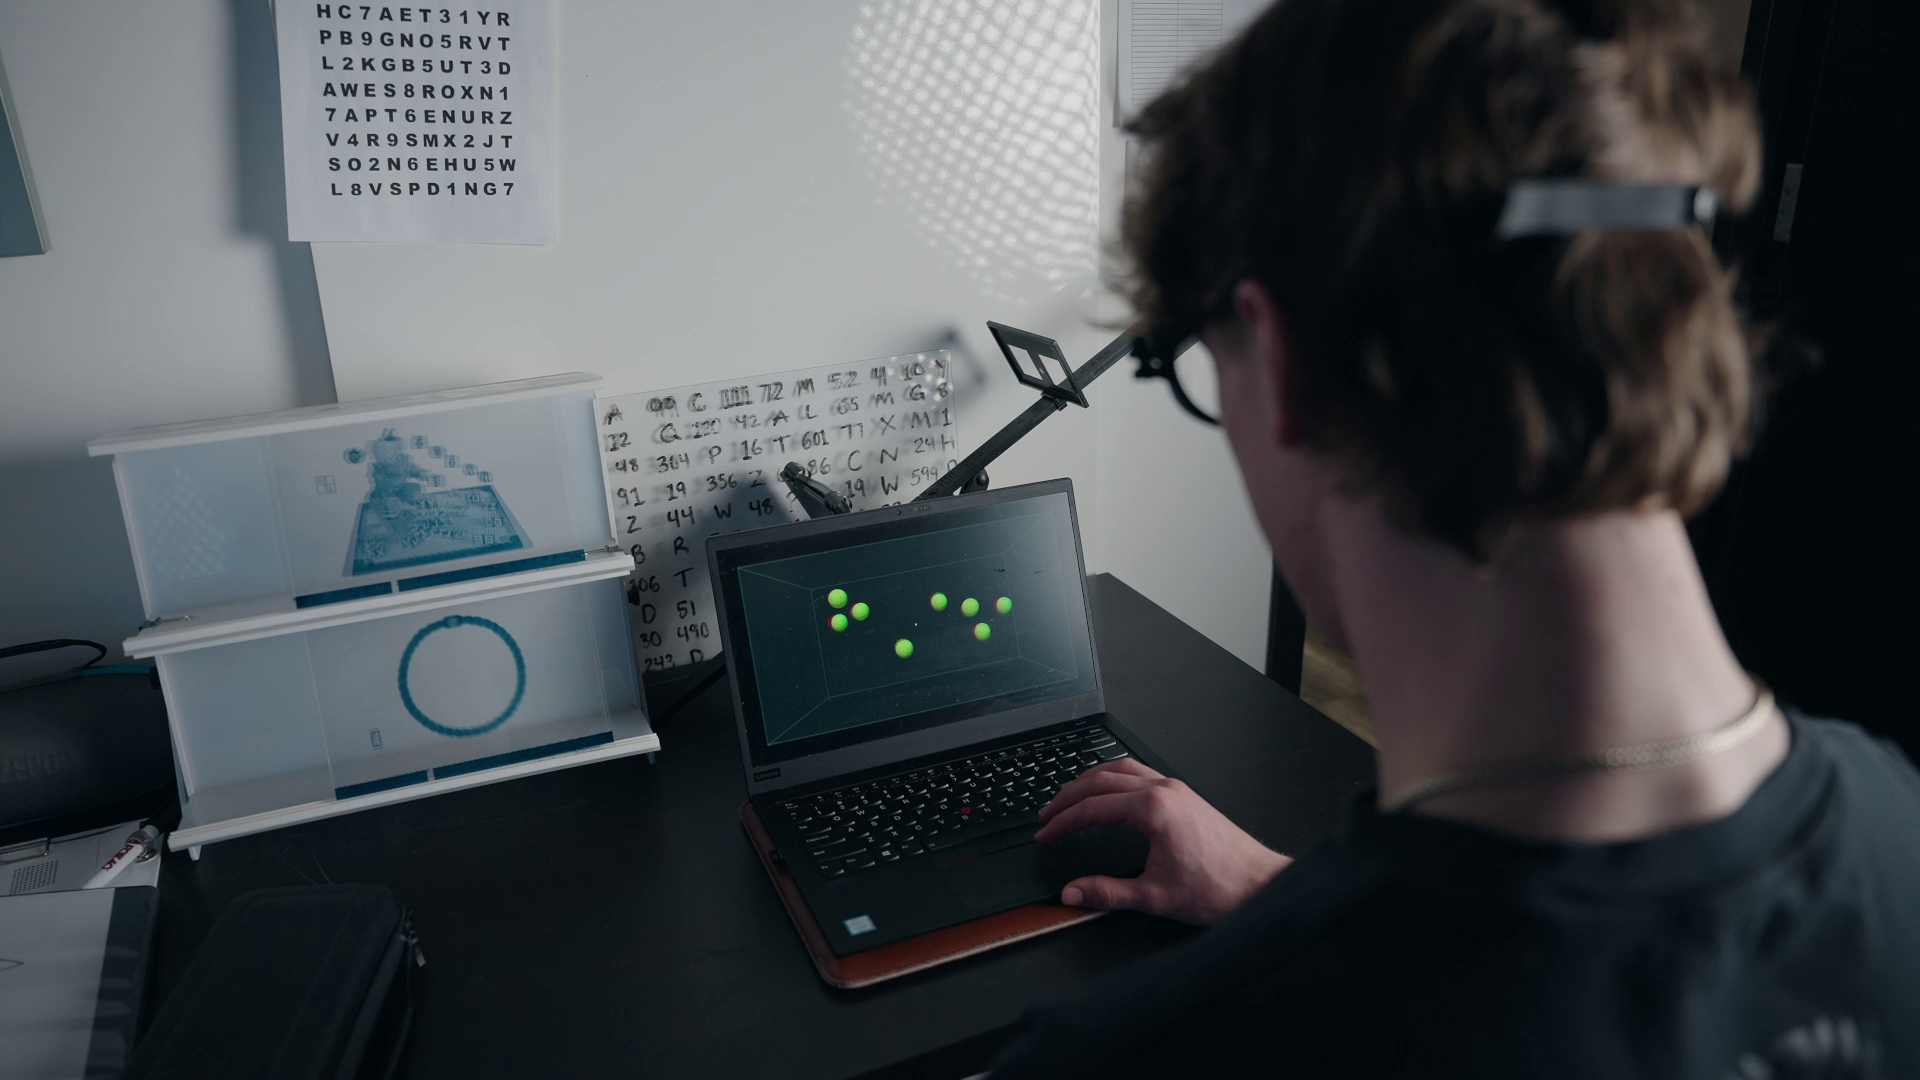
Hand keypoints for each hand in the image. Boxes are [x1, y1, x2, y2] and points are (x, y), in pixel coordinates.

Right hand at [1035, 758, 1291, 924]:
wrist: (1258, 884)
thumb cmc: (1219, 887)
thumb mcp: (1154, 896)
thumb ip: (1107, 893)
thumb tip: (1073, 893)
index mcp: (1153, 808)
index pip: (1092, 807)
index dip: (1062, 822)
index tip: (1045, 834)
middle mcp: (1164, 790)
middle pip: (1101, 780)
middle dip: (1068, 797)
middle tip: (1047, 815)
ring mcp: (1176, 789)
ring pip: (1120, 770)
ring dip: (1089, 781)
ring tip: (1069, 798)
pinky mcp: (1184, 795)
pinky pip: (1140, 774)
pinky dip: (1114, 779)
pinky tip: (1110, 792)